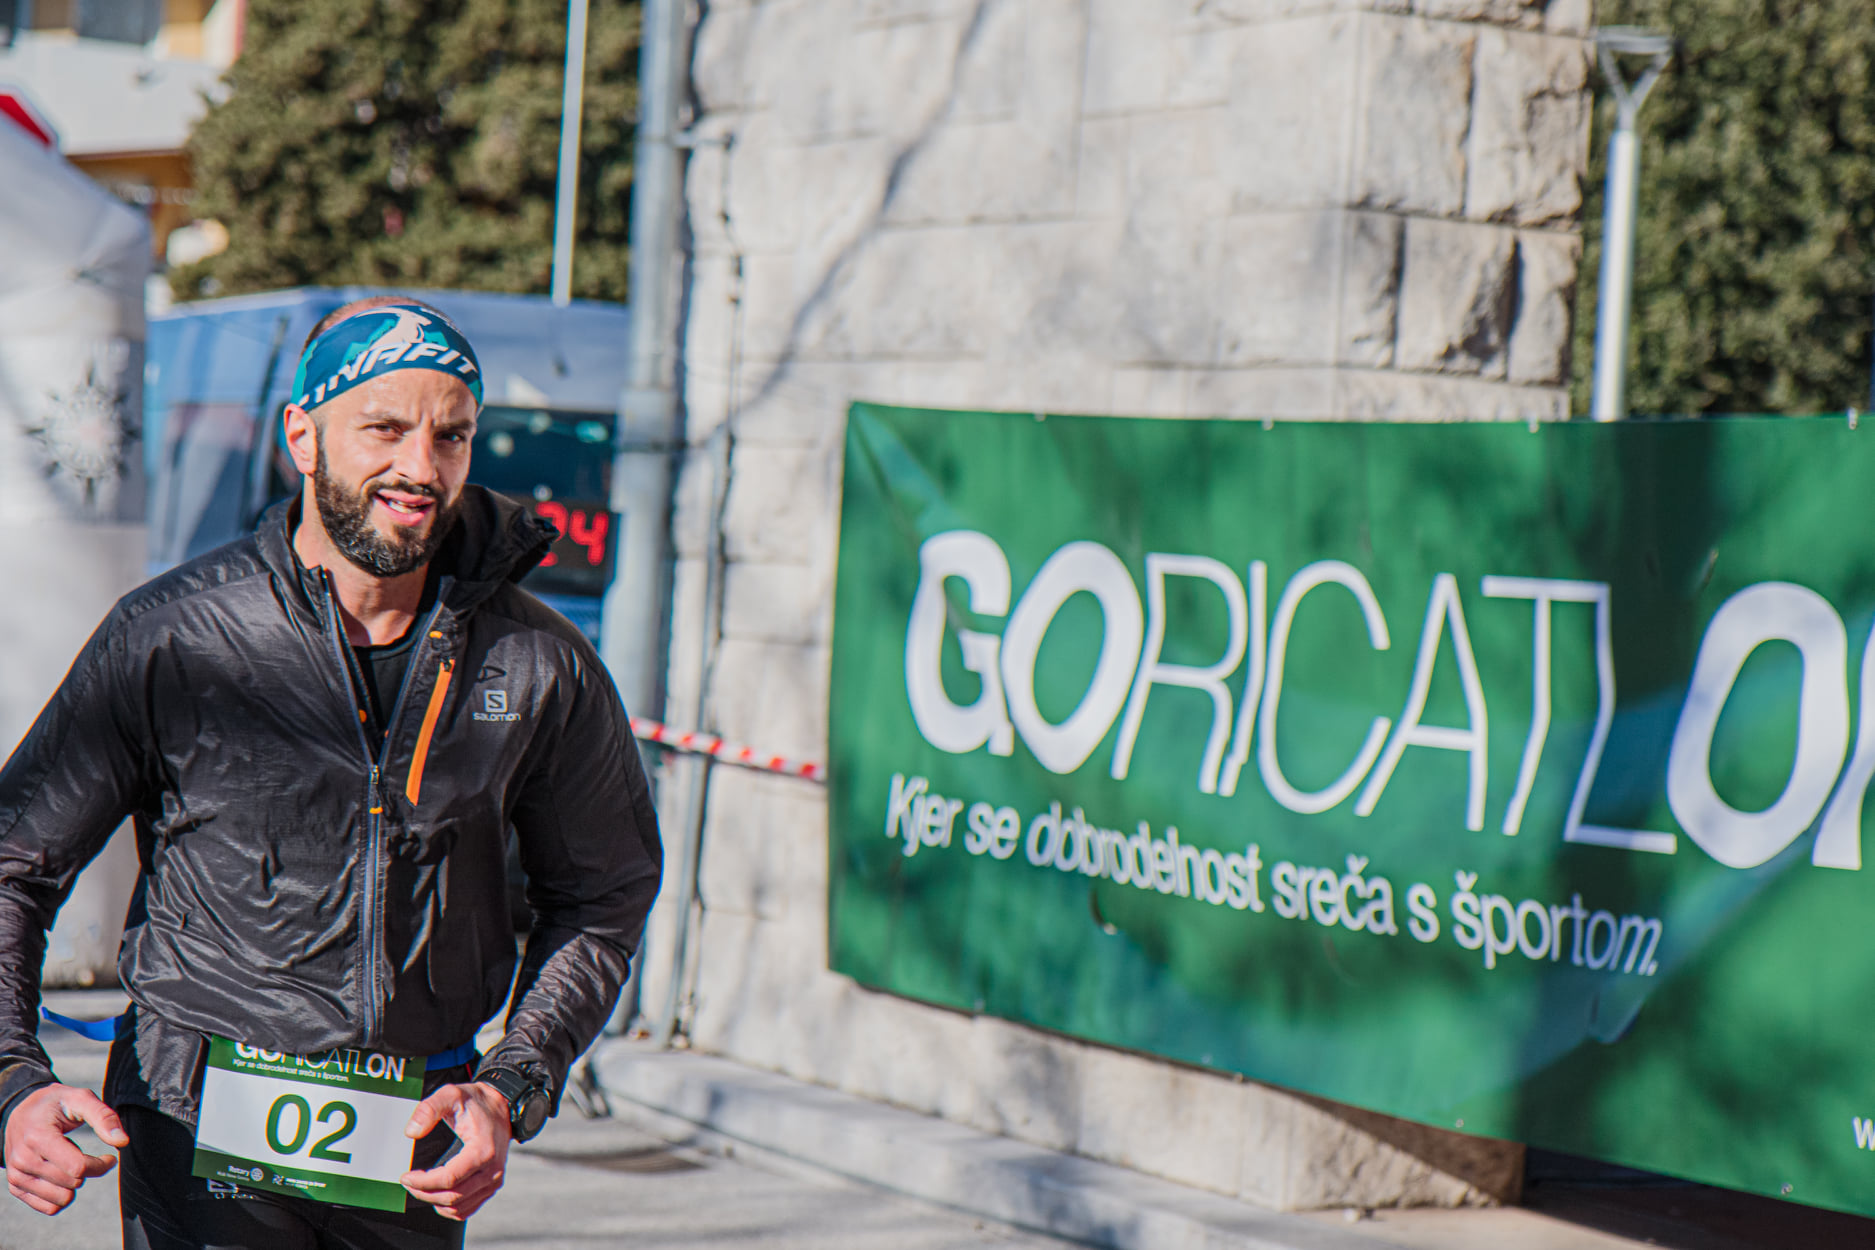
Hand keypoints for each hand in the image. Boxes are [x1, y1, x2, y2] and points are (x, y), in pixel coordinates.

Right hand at [4, 1083, 127, 1215]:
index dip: (101, 1165)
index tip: (110, 1157)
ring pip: (61, 1199)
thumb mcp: (81, 1098)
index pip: (77, 1167)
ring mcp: (17, 1176)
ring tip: (70, 1162)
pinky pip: (49, 1207)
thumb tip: (123, 1142)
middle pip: (73, 1183)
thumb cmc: (56, 1104)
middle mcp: (23, 1159)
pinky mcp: (16, 1187)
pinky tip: (62, 1176)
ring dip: (75, 1183)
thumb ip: (104, 1117)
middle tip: (89, 1156)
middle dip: (90, 1171)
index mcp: (38, 1137)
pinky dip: (62, 1195)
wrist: (21, 1112)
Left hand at [401, 1082, 510, 1220]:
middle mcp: (492, 1170)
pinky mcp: (492, 1187)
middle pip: (452, 1196)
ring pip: (458, 1207)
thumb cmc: (476, 1102)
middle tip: (409, 1182)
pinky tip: (437, 1194)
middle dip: (424, 1193)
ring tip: (420, 1188)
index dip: (423, 1182)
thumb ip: (429, 1109)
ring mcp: (494, 1181)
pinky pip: (466, 1209)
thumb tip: (411, 1132)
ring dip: (434, 1201)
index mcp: (483, 1150)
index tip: (406, 1177)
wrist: (501, 1106)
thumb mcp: (451, 1095)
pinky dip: (448, 1207)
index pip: (449, 1178)